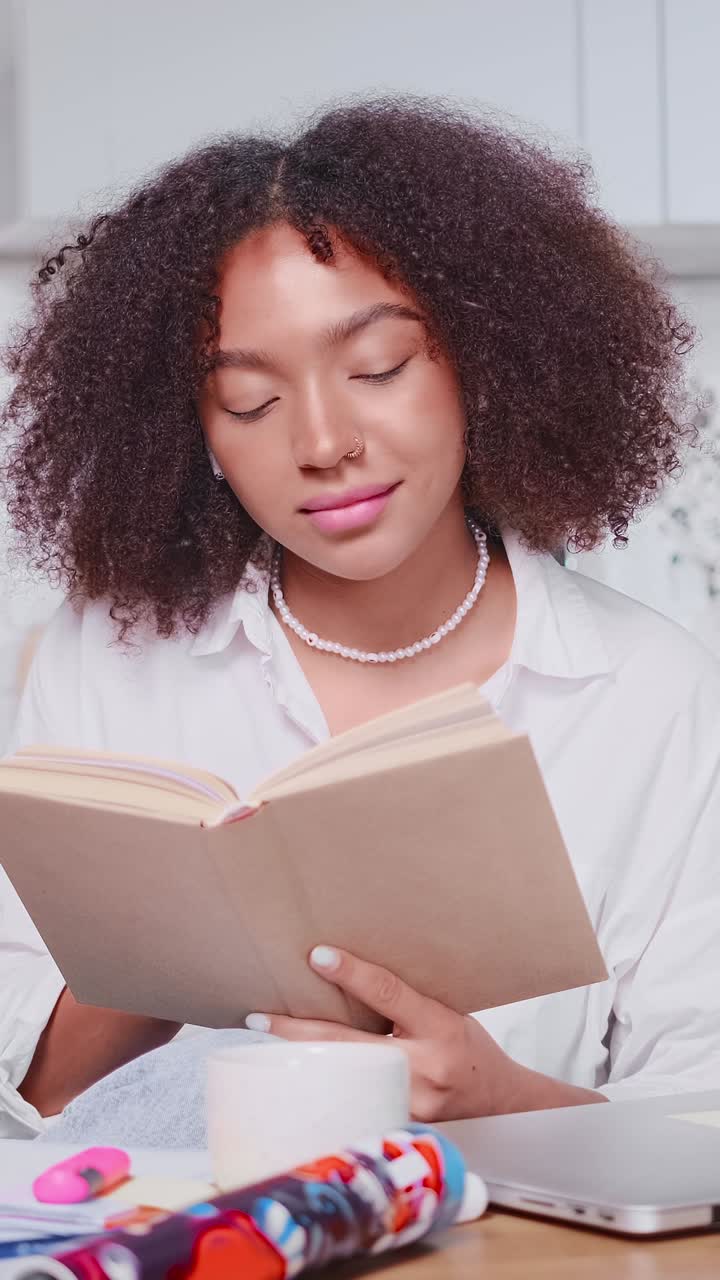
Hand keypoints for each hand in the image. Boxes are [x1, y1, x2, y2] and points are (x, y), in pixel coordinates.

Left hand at [246, 946, 532, 1121]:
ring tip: (266, 1041)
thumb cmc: (471, 1049)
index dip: (352, 973)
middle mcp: (423, 1068)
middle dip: (299, 1030)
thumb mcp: (449, 1013)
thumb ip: (406, 1002)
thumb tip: (349, 977)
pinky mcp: (398, 1125)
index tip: (317, 956)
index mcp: (440, 1028)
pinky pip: (353, 1101)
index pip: (390, 994)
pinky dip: (325, 1086)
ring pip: (343, 1078)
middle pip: (348, 1045)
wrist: (503, 1105)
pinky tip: (298, 1077)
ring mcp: (408, 1104)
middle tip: (259, 1015)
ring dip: (304, 1059)